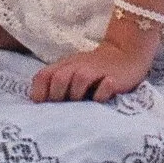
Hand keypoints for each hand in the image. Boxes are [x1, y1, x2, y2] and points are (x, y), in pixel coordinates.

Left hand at [29, 20, 160, 104]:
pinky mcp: (114, 78)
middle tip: (62, 109)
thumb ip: (56, 82)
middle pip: (59, 78)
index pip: (42, 76)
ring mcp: (96, 71)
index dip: (39, 93)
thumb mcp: (71, 71)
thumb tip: (40, 106)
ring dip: (77, 95)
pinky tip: (100, 99)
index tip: (42, 107)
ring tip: (81, 105)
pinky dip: (101, 94)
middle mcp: (77, 67)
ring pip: (80, 80)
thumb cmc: (93, 69)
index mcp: (64, 66)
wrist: (125, 53)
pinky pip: (105, 87)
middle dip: (57, 95)